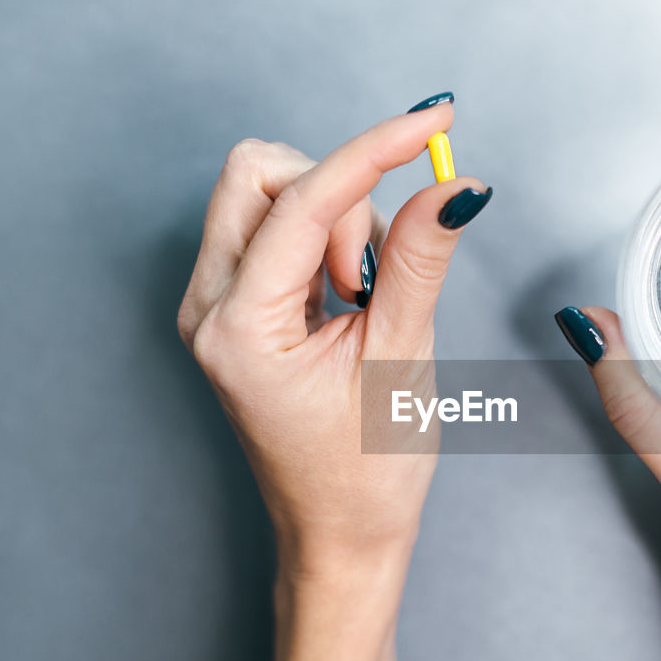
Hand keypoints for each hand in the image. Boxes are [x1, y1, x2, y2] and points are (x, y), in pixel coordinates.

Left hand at [177, 104, 491, 585]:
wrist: (340, 536)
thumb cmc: (367, 474)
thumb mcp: (401, 360)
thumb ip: (419, 261)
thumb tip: (452, 185)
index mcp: (239, 327)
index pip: (307, 201)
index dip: (376, 151)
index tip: (432, 124)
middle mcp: (208, 308)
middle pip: (260, 176)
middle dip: (335, 194)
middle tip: (375, 268)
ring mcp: (215, 307)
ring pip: (266, 196)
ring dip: (331, 220)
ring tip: (364, 298)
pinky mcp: (237, 309)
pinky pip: (273, 230)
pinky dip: (323, 239)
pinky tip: (350, 296)